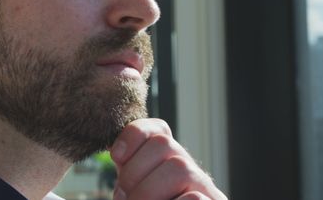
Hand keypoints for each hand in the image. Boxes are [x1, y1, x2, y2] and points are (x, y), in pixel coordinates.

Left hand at [109, 119, 226, 199]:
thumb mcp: (136, 198)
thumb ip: (130, 182)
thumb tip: (116, 153)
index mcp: (169, 167)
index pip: (158, 130)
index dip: (135, 135)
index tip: (115, 156)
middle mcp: (191, 175)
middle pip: (164, 145)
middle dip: (135, 171)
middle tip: (125, 198)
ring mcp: (207, 193)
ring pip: (179, 168)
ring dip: (149, 190)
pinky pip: (194, 198)